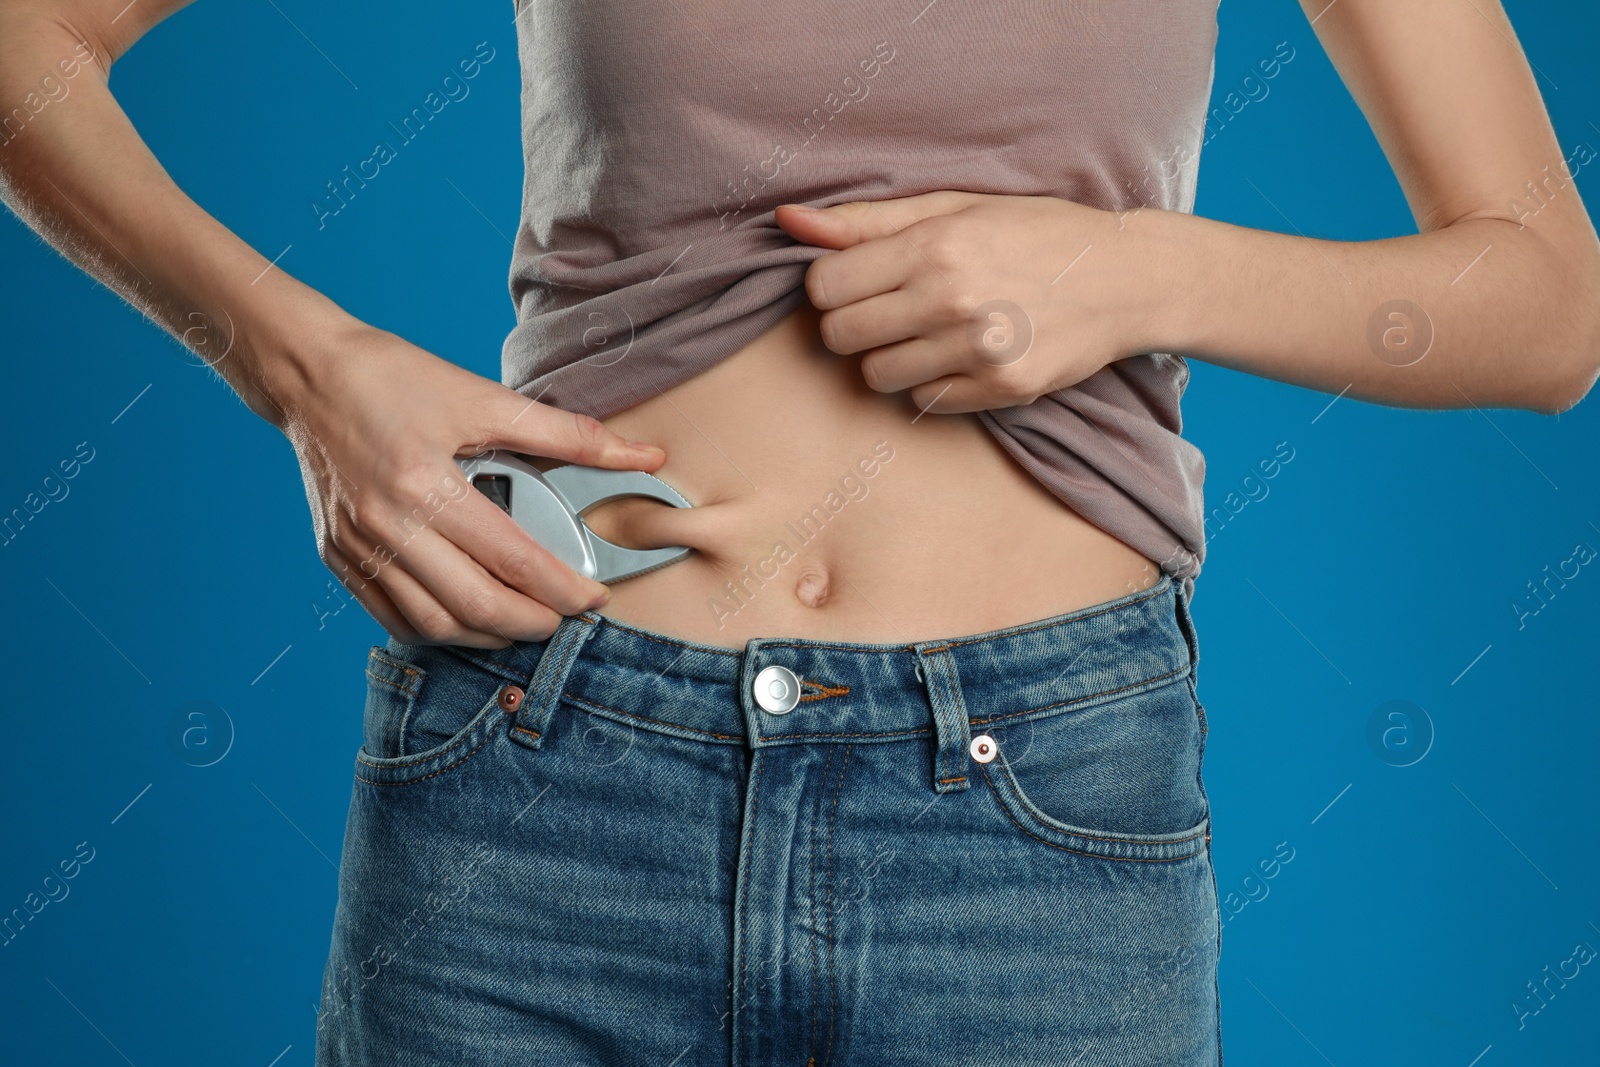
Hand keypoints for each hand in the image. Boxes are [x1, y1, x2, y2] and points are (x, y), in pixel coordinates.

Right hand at [272, 320, 668, 647]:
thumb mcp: (485, 396)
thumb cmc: (395, 378)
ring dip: (489, 636)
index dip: (563, 589)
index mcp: (425, 485)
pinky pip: (396, 618)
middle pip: (475, 607)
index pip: (512, 560)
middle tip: (566, 618)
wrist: (309, 374)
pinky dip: (442, 630)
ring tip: (526, 622)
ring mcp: (358, 549)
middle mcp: (387, 526)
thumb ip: (570, 435)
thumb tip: (644, 455)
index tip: (595, 597)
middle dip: (533, 623)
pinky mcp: (339, 559)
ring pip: (435, 625)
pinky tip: (472, 619)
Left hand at [775, 191, 1161, 412]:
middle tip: (890, 311)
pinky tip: (960, 356)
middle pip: (841, 337)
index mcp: (934, 244)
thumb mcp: (955, 208)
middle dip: (853, 325)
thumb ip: (867, 221)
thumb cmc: (1034, 233)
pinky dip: (931, 383)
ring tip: (927, 333)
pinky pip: (924, 401)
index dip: (833, 286)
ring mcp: (979, 350)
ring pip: (876, 376)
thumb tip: (786, 220)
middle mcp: (953, 298)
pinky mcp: (1002, 390)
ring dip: (889, 358)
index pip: (824, 287)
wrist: (1127, 277)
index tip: (860, 282)